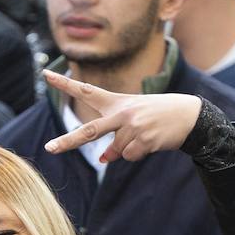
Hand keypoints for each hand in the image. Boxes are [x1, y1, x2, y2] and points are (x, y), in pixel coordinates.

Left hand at [42, 70, 201, 163]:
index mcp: (116, 102)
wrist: (189, 116)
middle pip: (89, 131)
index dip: (65, 83)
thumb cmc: (156, 114)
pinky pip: (129, 157)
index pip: (86, 91)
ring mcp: (133, 127)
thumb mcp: (133, 114)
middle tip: (49, 148)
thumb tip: (103, 159)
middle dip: (67, 142)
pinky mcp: (144, 140)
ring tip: (144, 136)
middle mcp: (122, 113)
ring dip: (126, 150)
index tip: (45, 74)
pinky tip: (151, 141)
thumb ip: (113, 134)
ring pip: (114, 152)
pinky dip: (137, 154)